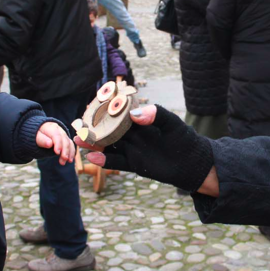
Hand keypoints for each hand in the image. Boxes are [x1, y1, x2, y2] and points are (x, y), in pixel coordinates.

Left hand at [37, 122, 75, 165]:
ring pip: (68, 142)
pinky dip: (71, 152)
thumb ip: (42, 140)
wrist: (39, 134)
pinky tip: (70, 159)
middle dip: (65, 149)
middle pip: (64, 138)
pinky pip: (70, 145)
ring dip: (69, 152)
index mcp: (49, 127)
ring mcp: (62, 134)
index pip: (56, 135)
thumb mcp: (35, 138)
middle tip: (64, 158)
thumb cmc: (36, 136)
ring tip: (68, 161)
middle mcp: (58, 129)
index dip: (58, 143)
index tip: (57, 152)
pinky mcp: (65, 139)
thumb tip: (50, 144)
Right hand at [77, 105, 214, 192]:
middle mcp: (133, 134)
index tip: (90, 106)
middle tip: (76, 125)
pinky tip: (92, 158)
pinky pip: (117, 161)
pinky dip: (105, 160)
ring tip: (78, 140)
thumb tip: (135, 114)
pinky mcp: (135, 164)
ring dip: (94, 144)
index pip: (119, 114)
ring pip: (109, 146)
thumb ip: (156, 115)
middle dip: (93, 128)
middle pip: (109, 130)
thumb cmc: (184, 139)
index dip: (105, 110)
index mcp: (140, 121)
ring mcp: (133, 149)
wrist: (192, 163)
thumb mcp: (172, 123)